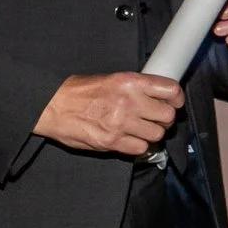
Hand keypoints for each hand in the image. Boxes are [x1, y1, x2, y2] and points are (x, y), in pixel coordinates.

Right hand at [35, 72, 181, 155]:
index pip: (171, 90)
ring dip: (151, 134)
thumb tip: (159, 97)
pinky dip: (138, 146)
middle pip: (167, 116)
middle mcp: (129, 102)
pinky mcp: (112, 142)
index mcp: (130, 82)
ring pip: (157, 134)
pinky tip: (129, 139)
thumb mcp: (111, 79)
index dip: (176, 99)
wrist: (51, 106)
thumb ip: (137, 88)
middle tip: (153, 119)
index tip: (174, 103)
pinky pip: (141, 148)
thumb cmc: (79, 91)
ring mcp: (121, 123)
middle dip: (163, 119)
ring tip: (139, 129)